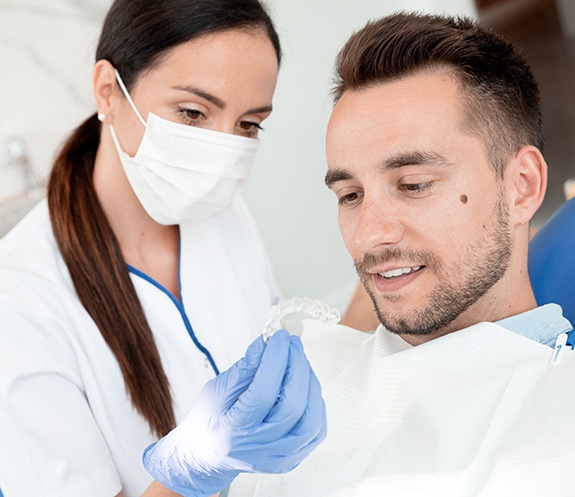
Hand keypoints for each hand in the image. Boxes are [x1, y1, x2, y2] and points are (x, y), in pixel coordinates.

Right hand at [142, 330, 326, 496]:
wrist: (207, 458)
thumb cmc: (208, 422)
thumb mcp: (216, 391)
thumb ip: (243, 369)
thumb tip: (266, 344)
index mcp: (233, 433)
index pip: (263, 393)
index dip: (275, 361)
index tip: (278, 337)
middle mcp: (259, 450)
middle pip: (292, 407)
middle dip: (297, 367)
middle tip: (291, 343)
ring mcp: (279, 458)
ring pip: (310, 420)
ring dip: (309, 383)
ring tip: (298, 361)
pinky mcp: (294, 459)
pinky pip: (316, 430)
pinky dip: (314, 402)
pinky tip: (304, 384)